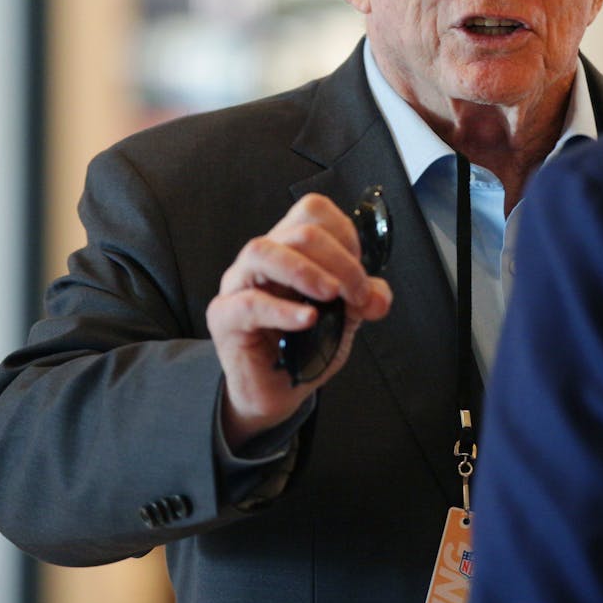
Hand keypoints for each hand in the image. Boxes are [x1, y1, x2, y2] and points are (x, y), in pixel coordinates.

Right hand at [206, 193, 392, 448]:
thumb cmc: (305, 346)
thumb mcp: (345, 319)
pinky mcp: (224, 317)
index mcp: (290, 248)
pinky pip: (250, 303)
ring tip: (331, 295)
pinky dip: (284, 309)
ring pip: (262, 251)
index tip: (361, 272)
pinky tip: (308, 320)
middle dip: (339, 261)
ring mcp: (237, 284)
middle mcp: (261, 258)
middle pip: (298, 231)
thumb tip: (378, 297)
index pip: (313, 211)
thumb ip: (362, 300)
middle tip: (357, 294)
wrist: (275, 391)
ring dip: (305, 271)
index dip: (345, 234)